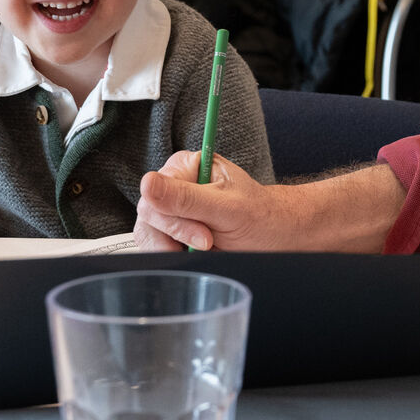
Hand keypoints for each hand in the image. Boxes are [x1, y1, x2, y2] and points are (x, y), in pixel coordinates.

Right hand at [134, 151, 276, 251]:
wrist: (273, 237)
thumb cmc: (258, 216)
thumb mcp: (225, 207)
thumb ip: (186, 197)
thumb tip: (147, 184)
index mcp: (187, 166)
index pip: (156, 191)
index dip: (176, 218)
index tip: (204, 234)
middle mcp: (175, 184)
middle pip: (148, 212)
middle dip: (177, 234)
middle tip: (208, 242)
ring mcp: (171, 208)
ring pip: (147, 231)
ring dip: (172, 246)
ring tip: (203, 247)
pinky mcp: (171, 230)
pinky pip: (153, 244)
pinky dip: (170, 254)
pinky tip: (191, 252)